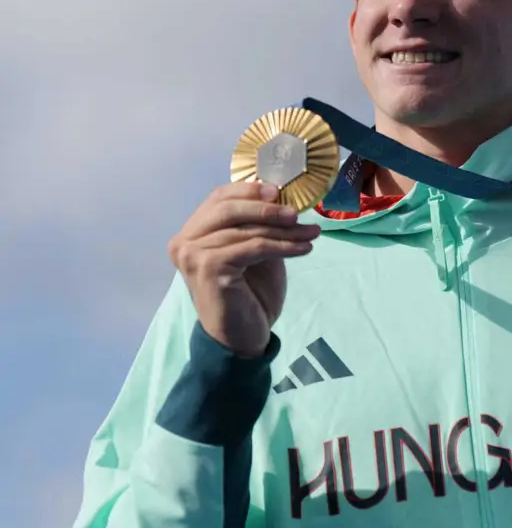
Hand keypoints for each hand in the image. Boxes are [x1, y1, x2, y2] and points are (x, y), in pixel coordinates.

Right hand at [167, 182, 320, 357]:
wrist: (242, 337)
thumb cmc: (248, 294)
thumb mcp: (254, 251)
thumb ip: (256, 226)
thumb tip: (282, 197)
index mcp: (192, 233)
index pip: (219, 198)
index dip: (249, 190)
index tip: (280, 190)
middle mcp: (184, 241)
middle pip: (229, 209)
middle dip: (268, 209)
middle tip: (298, 213)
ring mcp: (193, 255)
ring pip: (247, 230)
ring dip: (285, 231)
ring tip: (312, 232)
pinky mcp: (210, 268)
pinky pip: (254, 248)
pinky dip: (283, 246)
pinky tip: (304, 248)